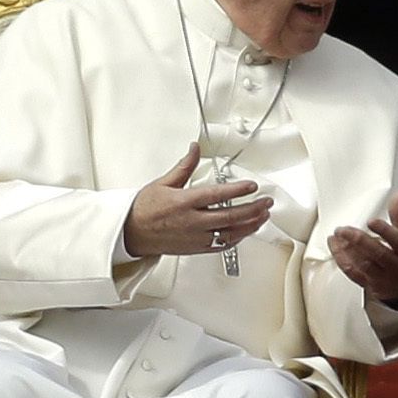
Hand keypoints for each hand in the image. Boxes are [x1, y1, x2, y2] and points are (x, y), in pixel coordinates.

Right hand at [124, 142, 272, 260]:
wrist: (131, 234)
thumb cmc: (144, 210)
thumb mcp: (163, 183)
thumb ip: (184, 166)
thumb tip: (194, 148)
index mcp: (184, 203)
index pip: (216, 195)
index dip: (237, 190)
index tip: (252, 186)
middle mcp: (192, 222)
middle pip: (230, 216)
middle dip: (253, 209)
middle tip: (266, 201)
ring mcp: (196, 238)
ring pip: (230, 233)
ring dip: (250, 225)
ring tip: (263, 216)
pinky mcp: (197, 249)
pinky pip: (223, 245)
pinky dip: (238, 238)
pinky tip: (247, 230)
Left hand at [327, 193, 397, 307]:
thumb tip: (397, 196)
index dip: (384, 231)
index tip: (372, 221)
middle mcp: (396, 265)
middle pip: (377, 253)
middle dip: (358, 240)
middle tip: (343, 229)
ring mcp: (381, 276)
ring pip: (363, 264)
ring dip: (347, 249)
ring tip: (337, 235)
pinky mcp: (368, 283)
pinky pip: (352, 272)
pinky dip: (341, 258)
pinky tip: (335, 246)